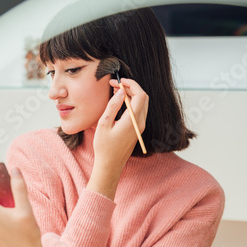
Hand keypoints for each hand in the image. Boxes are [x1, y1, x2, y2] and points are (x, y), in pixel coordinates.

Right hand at [87, 78, 148, 198]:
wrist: (110, 165)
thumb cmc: (104, 147)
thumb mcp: (104, 124)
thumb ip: (113, 106)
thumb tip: (121, 91)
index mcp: (133, 120)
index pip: (140, 95)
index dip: (131, 84)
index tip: (119, 81)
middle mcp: (140, 122)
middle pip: (143, 97)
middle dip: (131, 87)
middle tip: (115, 85)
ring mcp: (140, 126)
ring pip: (141, 104)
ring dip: (131, 95)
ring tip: (115, 91)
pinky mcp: (137, 129)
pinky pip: (138, 111)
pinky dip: (131, 103)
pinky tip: (119, 102)